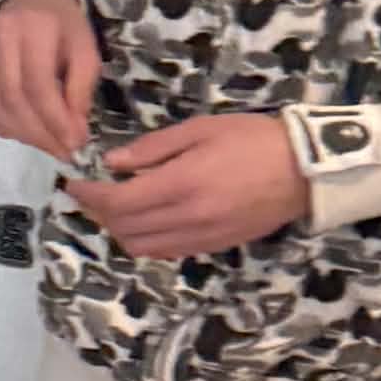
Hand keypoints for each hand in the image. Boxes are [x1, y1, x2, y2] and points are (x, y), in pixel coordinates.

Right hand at [0, 0, 99, 157]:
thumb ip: (81, 88)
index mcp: (32, 28)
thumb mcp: (85, 48)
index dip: (55, 120)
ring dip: (22, 135)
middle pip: (13, 99)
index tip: (75, 143)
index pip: (38, 83)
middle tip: (64, 151)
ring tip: (48, 145)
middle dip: (40, 134)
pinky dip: (2, 128)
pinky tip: (24, 132)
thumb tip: (74, 131)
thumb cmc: (62, 24)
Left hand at [69, 114, 304, 262]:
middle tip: (92, 193)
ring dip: (121, 231)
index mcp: (181, 184)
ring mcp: (202, 238)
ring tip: (117, 208)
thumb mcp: (201, 128)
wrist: (305, 170)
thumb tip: (113, 163)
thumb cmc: (253, 138)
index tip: (75, 183)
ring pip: (143, 247)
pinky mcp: (215, 247)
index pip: (118, 202)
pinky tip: (147, 221)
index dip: (89, 195)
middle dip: (100, 213)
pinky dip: (147, 241)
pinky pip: (168, 252)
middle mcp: (187, 218)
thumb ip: (153, 148)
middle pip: (124, 229)